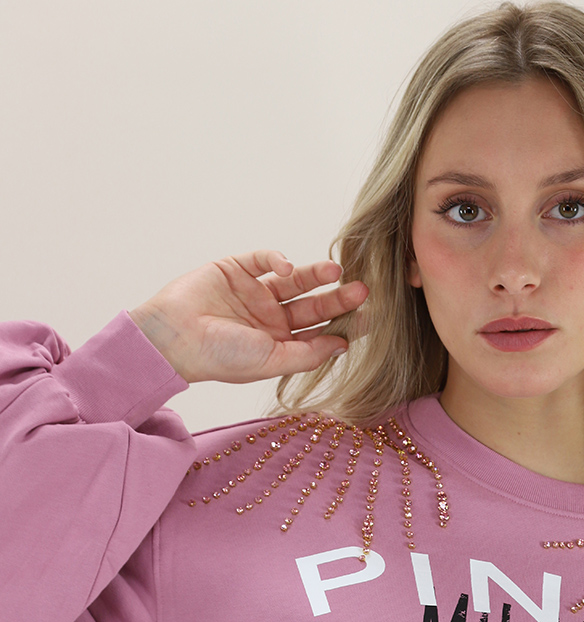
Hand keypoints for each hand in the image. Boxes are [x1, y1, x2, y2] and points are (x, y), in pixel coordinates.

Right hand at [128, 249, 367, 383]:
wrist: (173, 337)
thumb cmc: (220, 358)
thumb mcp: (271, 361)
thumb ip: (308, 354)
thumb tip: (343, 346)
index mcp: (280, 345)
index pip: (321, 333)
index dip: (345, 326)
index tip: (372, 320)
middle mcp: (271, 319)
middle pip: (314, 306)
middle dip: (338, 299)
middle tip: (363, 291)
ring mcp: (255, 293)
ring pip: (295, 281)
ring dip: (317, 274)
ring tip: (337, 270)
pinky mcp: (237, 269)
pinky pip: (265, 260)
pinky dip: (278, 260)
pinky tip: (287, 267)